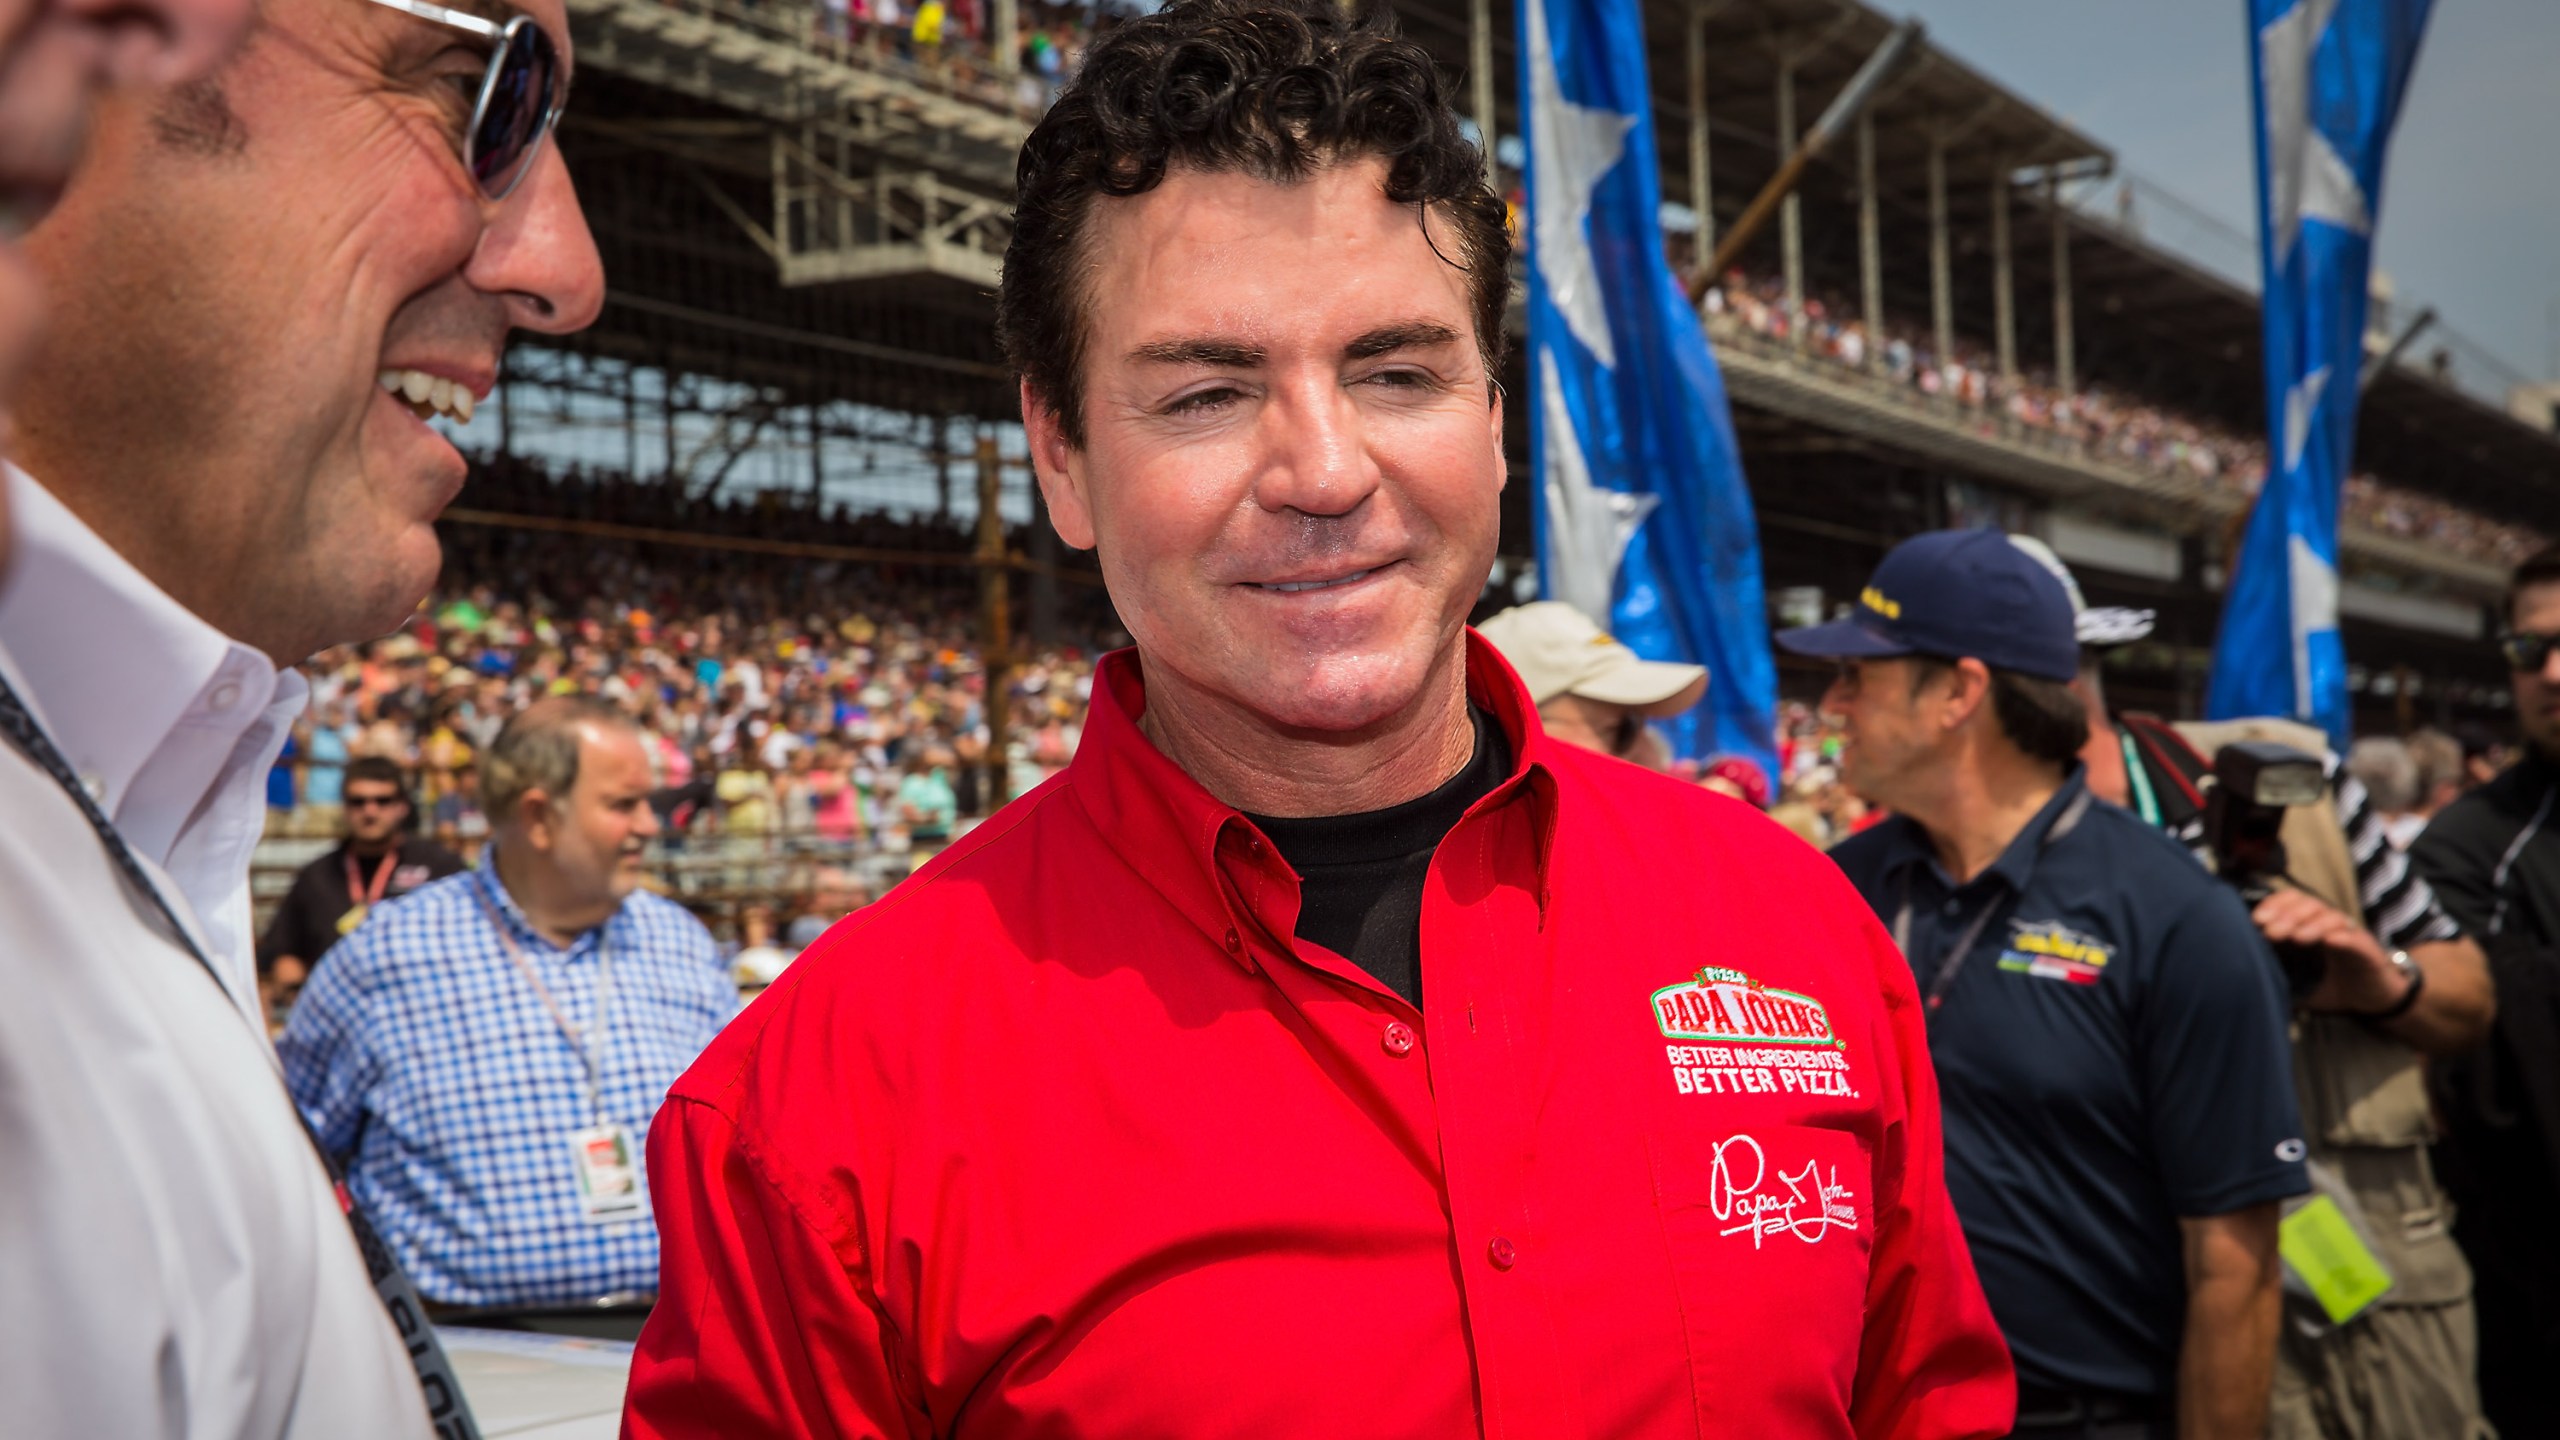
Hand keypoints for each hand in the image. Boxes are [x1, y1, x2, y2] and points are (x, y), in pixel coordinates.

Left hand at [2248, 888, 2408, 1013]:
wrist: (2370, 1002)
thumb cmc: (2328, 986)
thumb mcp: (2295, 981)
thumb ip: (2275, 974)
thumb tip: (2244, 976)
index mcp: (2308, 926)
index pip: (2292, 902)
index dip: (2274, 905)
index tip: (2256, 920)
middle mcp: (2328, 925)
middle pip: (2309, 904)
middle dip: (2288, 914)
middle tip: (2271, 931)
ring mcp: (2349, 935)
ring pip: (2331, 916)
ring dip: (2312, 924)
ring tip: (2296, 938)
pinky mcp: (2368, 950)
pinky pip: (2355, 938)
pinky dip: (2342, 937)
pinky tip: (2329, 941)